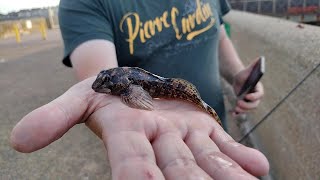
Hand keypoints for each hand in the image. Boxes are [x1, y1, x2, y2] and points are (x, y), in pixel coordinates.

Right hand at [11, 77, 268, 178]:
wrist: (135, 84)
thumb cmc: (106, 92)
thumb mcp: (78, 98)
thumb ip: (55, 118)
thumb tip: (19, 141)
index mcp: (127, 136)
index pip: (133, 166)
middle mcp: (159, 142)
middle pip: (177, 170)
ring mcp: (184, 135)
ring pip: (206, 162)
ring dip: (225, 178)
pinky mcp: (202, 126)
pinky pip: (223, 143)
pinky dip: (240, 156)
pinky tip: (259, 167)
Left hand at [232, 60, 263, 114]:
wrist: (238, 79)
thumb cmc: (244, 74)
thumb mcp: (247, 70)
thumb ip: (254, 65)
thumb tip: (259, 58)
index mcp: (258, 89)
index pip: (259, 95)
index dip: (254, 96)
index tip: (247, 96)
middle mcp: (255, 97)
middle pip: (255, 104)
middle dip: (247, 105)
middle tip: (239, 103)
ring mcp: (250, 102)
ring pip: (248, 109)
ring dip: (243, 110)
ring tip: (235, 108)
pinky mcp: (244, 104)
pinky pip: (243, 111)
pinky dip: (238, 113)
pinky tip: (233, 114)